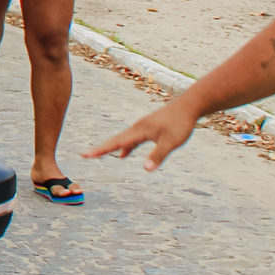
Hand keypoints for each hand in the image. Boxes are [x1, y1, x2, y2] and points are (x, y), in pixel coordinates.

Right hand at [84, 100, 200, 170]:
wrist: (188, 106)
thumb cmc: (180, 123)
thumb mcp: (171, 142)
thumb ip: (158, 155)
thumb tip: (146, 169)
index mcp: (139, 131)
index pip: (116, 143)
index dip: (100, 150)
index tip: (85, 155)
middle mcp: (137, 128)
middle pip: (115, 140)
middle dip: (101, 148)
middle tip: (85, 155)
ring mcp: (142, 127)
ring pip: (123, 140)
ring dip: (112, 148)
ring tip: (99, 155)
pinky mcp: (149, 128)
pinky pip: (132, 140)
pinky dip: (126, 147)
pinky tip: (124, 154)